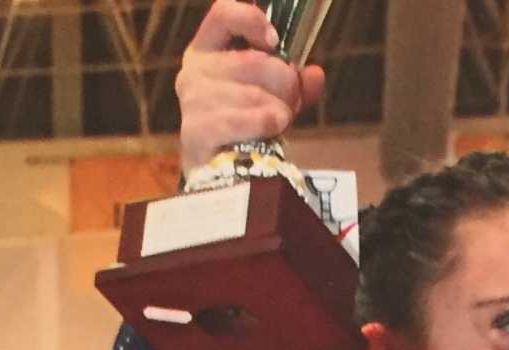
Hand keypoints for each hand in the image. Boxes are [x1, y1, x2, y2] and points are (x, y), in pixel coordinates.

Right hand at [176, 0, 327, 172]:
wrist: (220, 175)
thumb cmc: (245, 128)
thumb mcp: (273, 98)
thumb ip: (296, 83)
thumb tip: (315, 74)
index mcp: (207, 51)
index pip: (223, 14)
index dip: (252, 20)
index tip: (276, 40)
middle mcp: (194, 71)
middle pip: (256, 61)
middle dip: (286, 85)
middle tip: (289, 103)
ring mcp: (192, 102)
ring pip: (256, 94)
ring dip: (278, 111)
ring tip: (276, 123)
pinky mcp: (196, 131)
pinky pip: (244, 120)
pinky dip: (265, 125)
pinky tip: (271, 131)